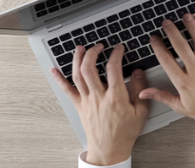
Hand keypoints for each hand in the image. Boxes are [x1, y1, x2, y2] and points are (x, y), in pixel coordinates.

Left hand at [51, 44, 148, 165]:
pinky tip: (54, 70)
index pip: (114, 68)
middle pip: (90, 68)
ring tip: (80, 48)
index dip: (116, 54)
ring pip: (77, 75)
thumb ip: (140, 90)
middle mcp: (98, 96)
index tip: (119, 48)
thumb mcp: (140, 112)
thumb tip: (138, 72)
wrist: (109, 150)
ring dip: (77, 59)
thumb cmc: (124, 133)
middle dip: (93, 52)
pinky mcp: (80, 106)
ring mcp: (87, 101)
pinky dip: (59, 79)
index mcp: (115, 96)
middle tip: (98, 46)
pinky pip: (67, 90)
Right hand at [139, 14, 194, 127]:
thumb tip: (144, 93)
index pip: (167, 60)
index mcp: (184, 82)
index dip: (158, 47)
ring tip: (186, 16)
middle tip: (167, 22)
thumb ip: (162, 96)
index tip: (154, 38)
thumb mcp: (181, 107)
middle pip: (181, 47)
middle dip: (172, 32)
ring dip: (192, 28)